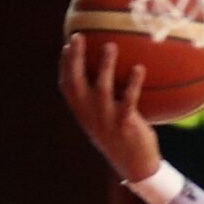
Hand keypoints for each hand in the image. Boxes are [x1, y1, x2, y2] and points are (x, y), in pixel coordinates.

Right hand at [59, 35, 162, 183]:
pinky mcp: (125, 124)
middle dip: (74, 59)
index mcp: (83, 113)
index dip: (64, 65)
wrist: (136, 166)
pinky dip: (133, 84)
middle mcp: (90, 114)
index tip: (66, 44)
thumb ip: (102, 100)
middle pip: (76, 82)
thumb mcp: (106, 120)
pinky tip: (139, 68)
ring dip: (105, 66)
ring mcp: (106, 119)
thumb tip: (109, 75)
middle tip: (78, 37)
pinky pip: (129, 101)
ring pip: (102, 88)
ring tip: (111, 45)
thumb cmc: (123, 138)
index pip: (67, 86)